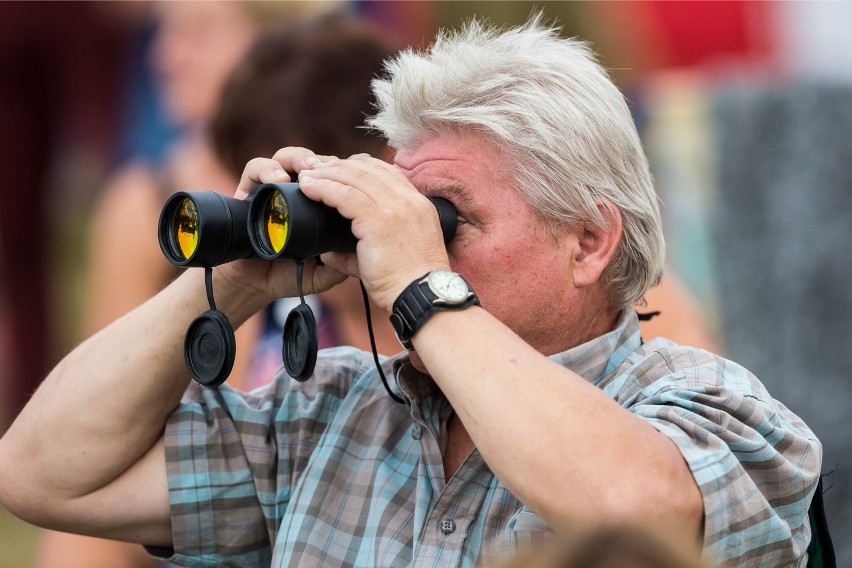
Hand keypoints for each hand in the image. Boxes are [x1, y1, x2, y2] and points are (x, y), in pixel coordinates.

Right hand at [215, 147, 347, 303]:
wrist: (254, 284)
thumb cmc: (288, 274)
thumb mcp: (321, 272)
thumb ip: (340, 264)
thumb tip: (358, 254)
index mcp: (315, 204)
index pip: (332, 175)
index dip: (343, 170)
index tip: (356, 176)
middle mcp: (294, 192)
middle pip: (310, 160)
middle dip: (322, 161)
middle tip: (332, 167)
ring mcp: (271, 189)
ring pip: (285, 157)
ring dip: (297, 158)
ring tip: (306, 169)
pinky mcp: (247, 192)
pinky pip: (254, 169)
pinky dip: (267, 169)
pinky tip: (279, 179)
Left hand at [297, 154, 450, 311]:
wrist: (421, 296)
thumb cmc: (407, 283)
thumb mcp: (393, 257)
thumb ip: (360, 251)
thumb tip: (330, 253)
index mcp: (418, 205)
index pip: (388, 172)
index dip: (361, 165)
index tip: (340, 167)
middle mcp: (409, 201)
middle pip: (369, 169)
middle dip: (339, 165)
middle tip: (317, 167)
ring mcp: (396, 208)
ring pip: (355, 178)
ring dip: (327, 174)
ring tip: (307, 176)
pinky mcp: (379, 220)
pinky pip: (345, 195)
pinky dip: (324, 188)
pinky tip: (309, 187)